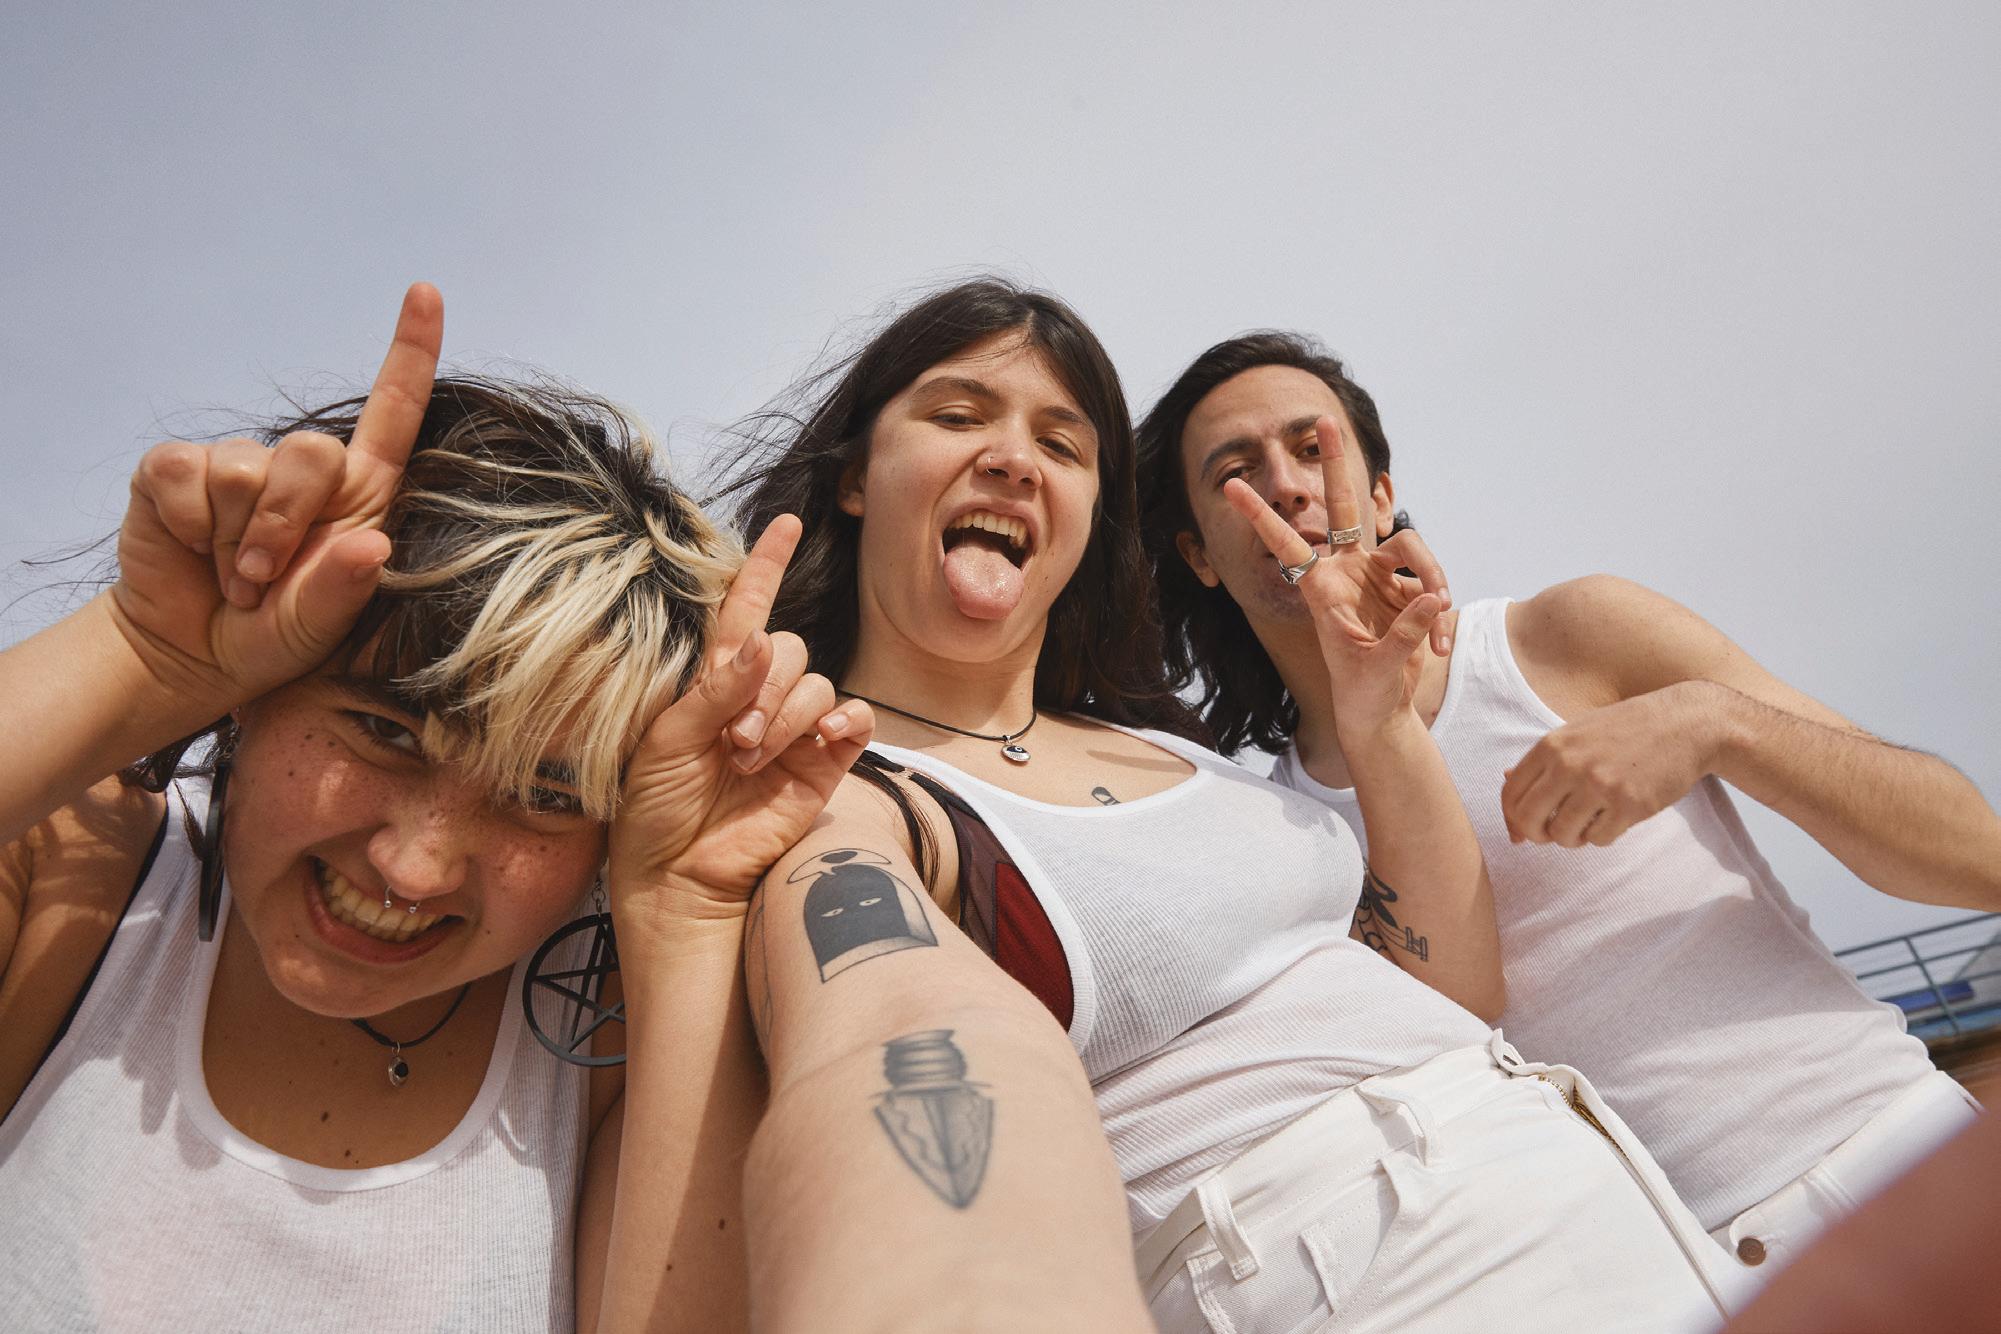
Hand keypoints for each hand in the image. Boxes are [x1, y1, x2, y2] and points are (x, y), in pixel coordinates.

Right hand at [109, 283, 442, 711]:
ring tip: (233, 577)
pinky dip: (188, 527)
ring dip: (235, 542)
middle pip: (311, 452)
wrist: (191, 653)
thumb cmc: (273, 636)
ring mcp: (237, 464)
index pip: (393, 410)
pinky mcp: (176, 470)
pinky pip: (185, 474)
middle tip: (263, 580)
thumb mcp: (317, 627)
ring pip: (244, 470)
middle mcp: (303, 469)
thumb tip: (371, 547)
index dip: (410, 350)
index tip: (426, 292)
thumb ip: (342, 590)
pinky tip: (190, 551)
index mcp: (360, 493)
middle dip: (286, 525)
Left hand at [607, 515, 874, 925]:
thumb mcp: (666, 740)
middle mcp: (759, 698)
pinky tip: (822, 739)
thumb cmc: (654, 811)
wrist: (679, 879)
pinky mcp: (825, 766)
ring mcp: (795, 732)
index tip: (786, 523)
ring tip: (752, 758)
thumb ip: (716, 689)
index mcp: (714, 682)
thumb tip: (764, 642)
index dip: (766, 566)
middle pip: (790, 648)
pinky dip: (843, 719)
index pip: (745, 610)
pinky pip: (855, 720)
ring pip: (816, 685)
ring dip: (787, 715)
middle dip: (764, 688)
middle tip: (733, 739)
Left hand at [1222, 415, 1450, 732]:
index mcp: (1323, 589)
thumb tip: (1432, 599)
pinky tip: (1439, 648)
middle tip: (1322, 420)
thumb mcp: (1378, 668)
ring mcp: (1380, 575)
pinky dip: (1441, 617)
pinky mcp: (1409, 587)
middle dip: (1336, 463)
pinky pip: (1433, 583)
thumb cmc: (1365, 692)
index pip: (1288, 544)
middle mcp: (1348, 572)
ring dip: (1432, 580)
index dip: (1261, 515)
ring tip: (1437, 625)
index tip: (1230, 486)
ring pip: (1412, 548)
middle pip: (1345, 506)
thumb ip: (1405, 632)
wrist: (1382, 710)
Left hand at [1501, 683, 1715, 845]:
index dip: (1511, 819)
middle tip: (1552, 834)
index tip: (1521, 831)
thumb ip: (1542, 758)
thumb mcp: (1577, 731)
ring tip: (1587, 824)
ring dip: (1572, 838)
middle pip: (1529, 819)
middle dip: (1537, 835)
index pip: (1510, 793)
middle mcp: (1570, 765)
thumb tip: (1504, 779)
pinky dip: (1602, 836)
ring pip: (1563, 835)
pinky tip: (1614, 819)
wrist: (1686, 724)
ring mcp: (1600, 786)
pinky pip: (1599, 840)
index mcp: (1552, 745)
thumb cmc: (1628, 728)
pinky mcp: (1630, 805)